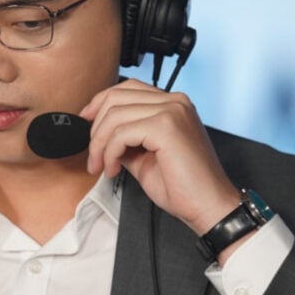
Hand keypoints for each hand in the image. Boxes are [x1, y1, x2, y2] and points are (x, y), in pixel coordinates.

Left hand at [80, 79, 238, 237]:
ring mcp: (172, 111)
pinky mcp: (166, 126)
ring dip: (100, 145)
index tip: (86, 121)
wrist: (208, 206)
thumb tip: (100, 135)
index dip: (101, 102)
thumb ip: (125, 139)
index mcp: (173, 105)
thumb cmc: (183, 187)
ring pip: (115, 115)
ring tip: (102, 167)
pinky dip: (109, 152)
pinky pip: (121, 133)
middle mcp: (175, 101)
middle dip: (96, 127)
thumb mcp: (144, 156)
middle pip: (117, 97)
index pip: (128, 88)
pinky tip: (113, 169)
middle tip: (93, 155)